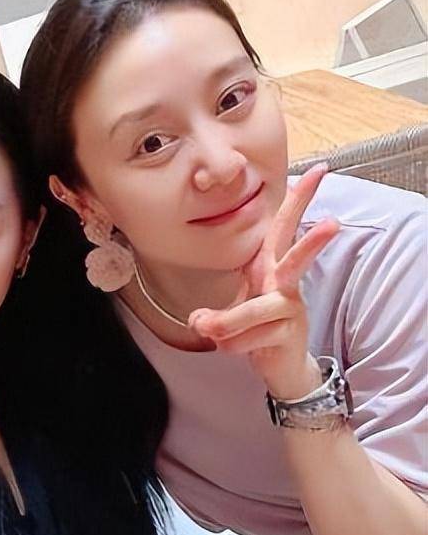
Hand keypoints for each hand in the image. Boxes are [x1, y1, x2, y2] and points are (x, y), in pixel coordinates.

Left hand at [188, 164, 339, 399]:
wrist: (279, 365)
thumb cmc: (257, 327)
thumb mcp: (235, 307)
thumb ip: (215, 313)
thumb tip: (199, 321)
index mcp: (270, 267)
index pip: (282, 227)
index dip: (299, 200)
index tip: (318, 170)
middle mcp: (284, 285)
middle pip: (297, 260)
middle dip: (313, 242)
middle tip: (335, 223)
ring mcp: (290, 310)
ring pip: (254, 310)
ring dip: (225, 323)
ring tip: (207, 328)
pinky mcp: (288, 335)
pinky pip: (248, 339)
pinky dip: (229, 346)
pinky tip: (233, 346)